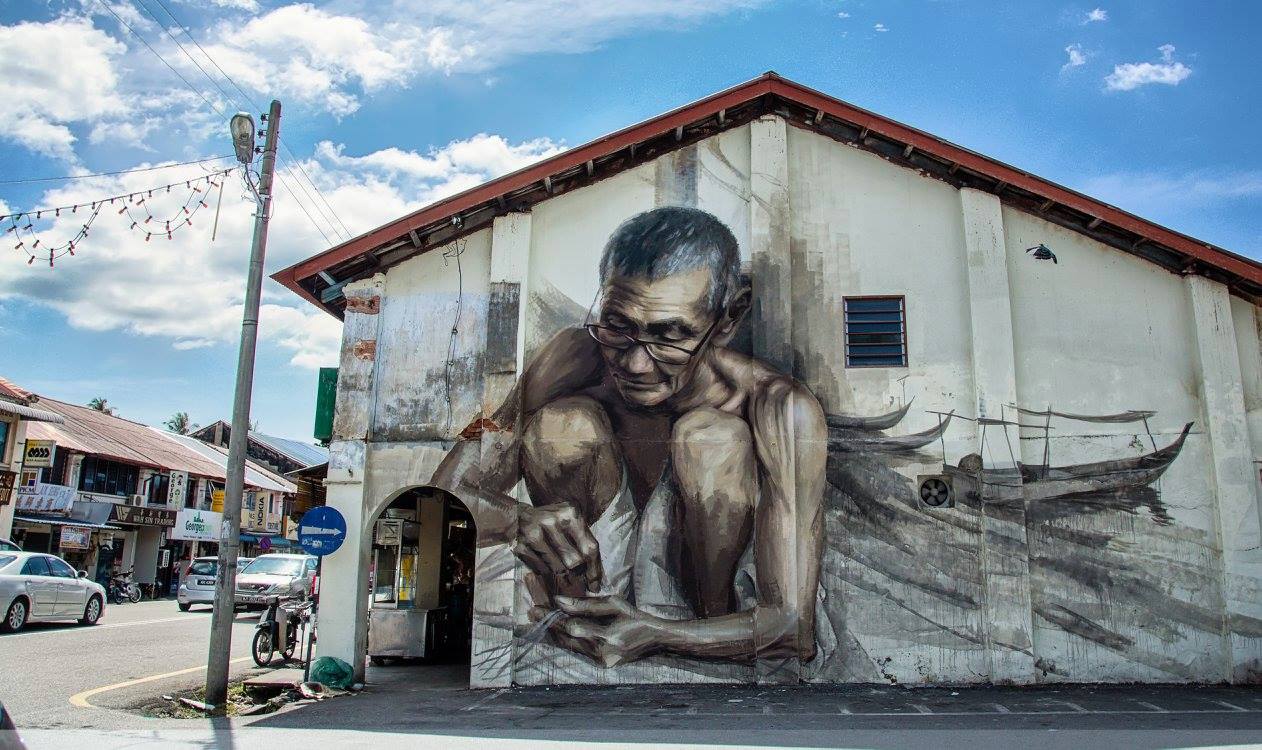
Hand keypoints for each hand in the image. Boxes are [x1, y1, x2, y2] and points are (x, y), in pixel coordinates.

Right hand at [514, 503, 602, 594]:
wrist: (519, 517)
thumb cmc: (553, 523)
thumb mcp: (572, 524)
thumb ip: (584, 544)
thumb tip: (593, 580)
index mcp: (571, 514)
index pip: (589, 548)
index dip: (594, 570)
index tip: (595, 586)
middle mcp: (552, 521)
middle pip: (574, 561)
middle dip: (578, 574)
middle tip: (579, 583)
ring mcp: (535, 533)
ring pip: (558, 568)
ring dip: (563, 576)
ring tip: (564, 576)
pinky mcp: (521, 546)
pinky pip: (541, 570)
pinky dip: (547, 573)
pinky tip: (547, 568)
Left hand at [532, 595, 663, 667]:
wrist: (654, 639)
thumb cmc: (633, 616)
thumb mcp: (613, 604)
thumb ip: (586, 605)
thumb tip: (559, 601)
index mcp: (610, 636)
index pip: (574, 628)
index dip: (554, 619)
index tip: (537, 609)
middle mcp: (604, 653)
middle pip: (568, 640)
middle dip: (550, 626)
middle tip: (532, 614)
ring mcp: (603, 662)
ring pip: (571, 647)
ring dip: (555, 634)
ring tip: (540, 621)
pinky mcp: (602, 665)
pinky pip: (579, 652)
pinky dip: (568, 641)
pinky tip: (557, 631)